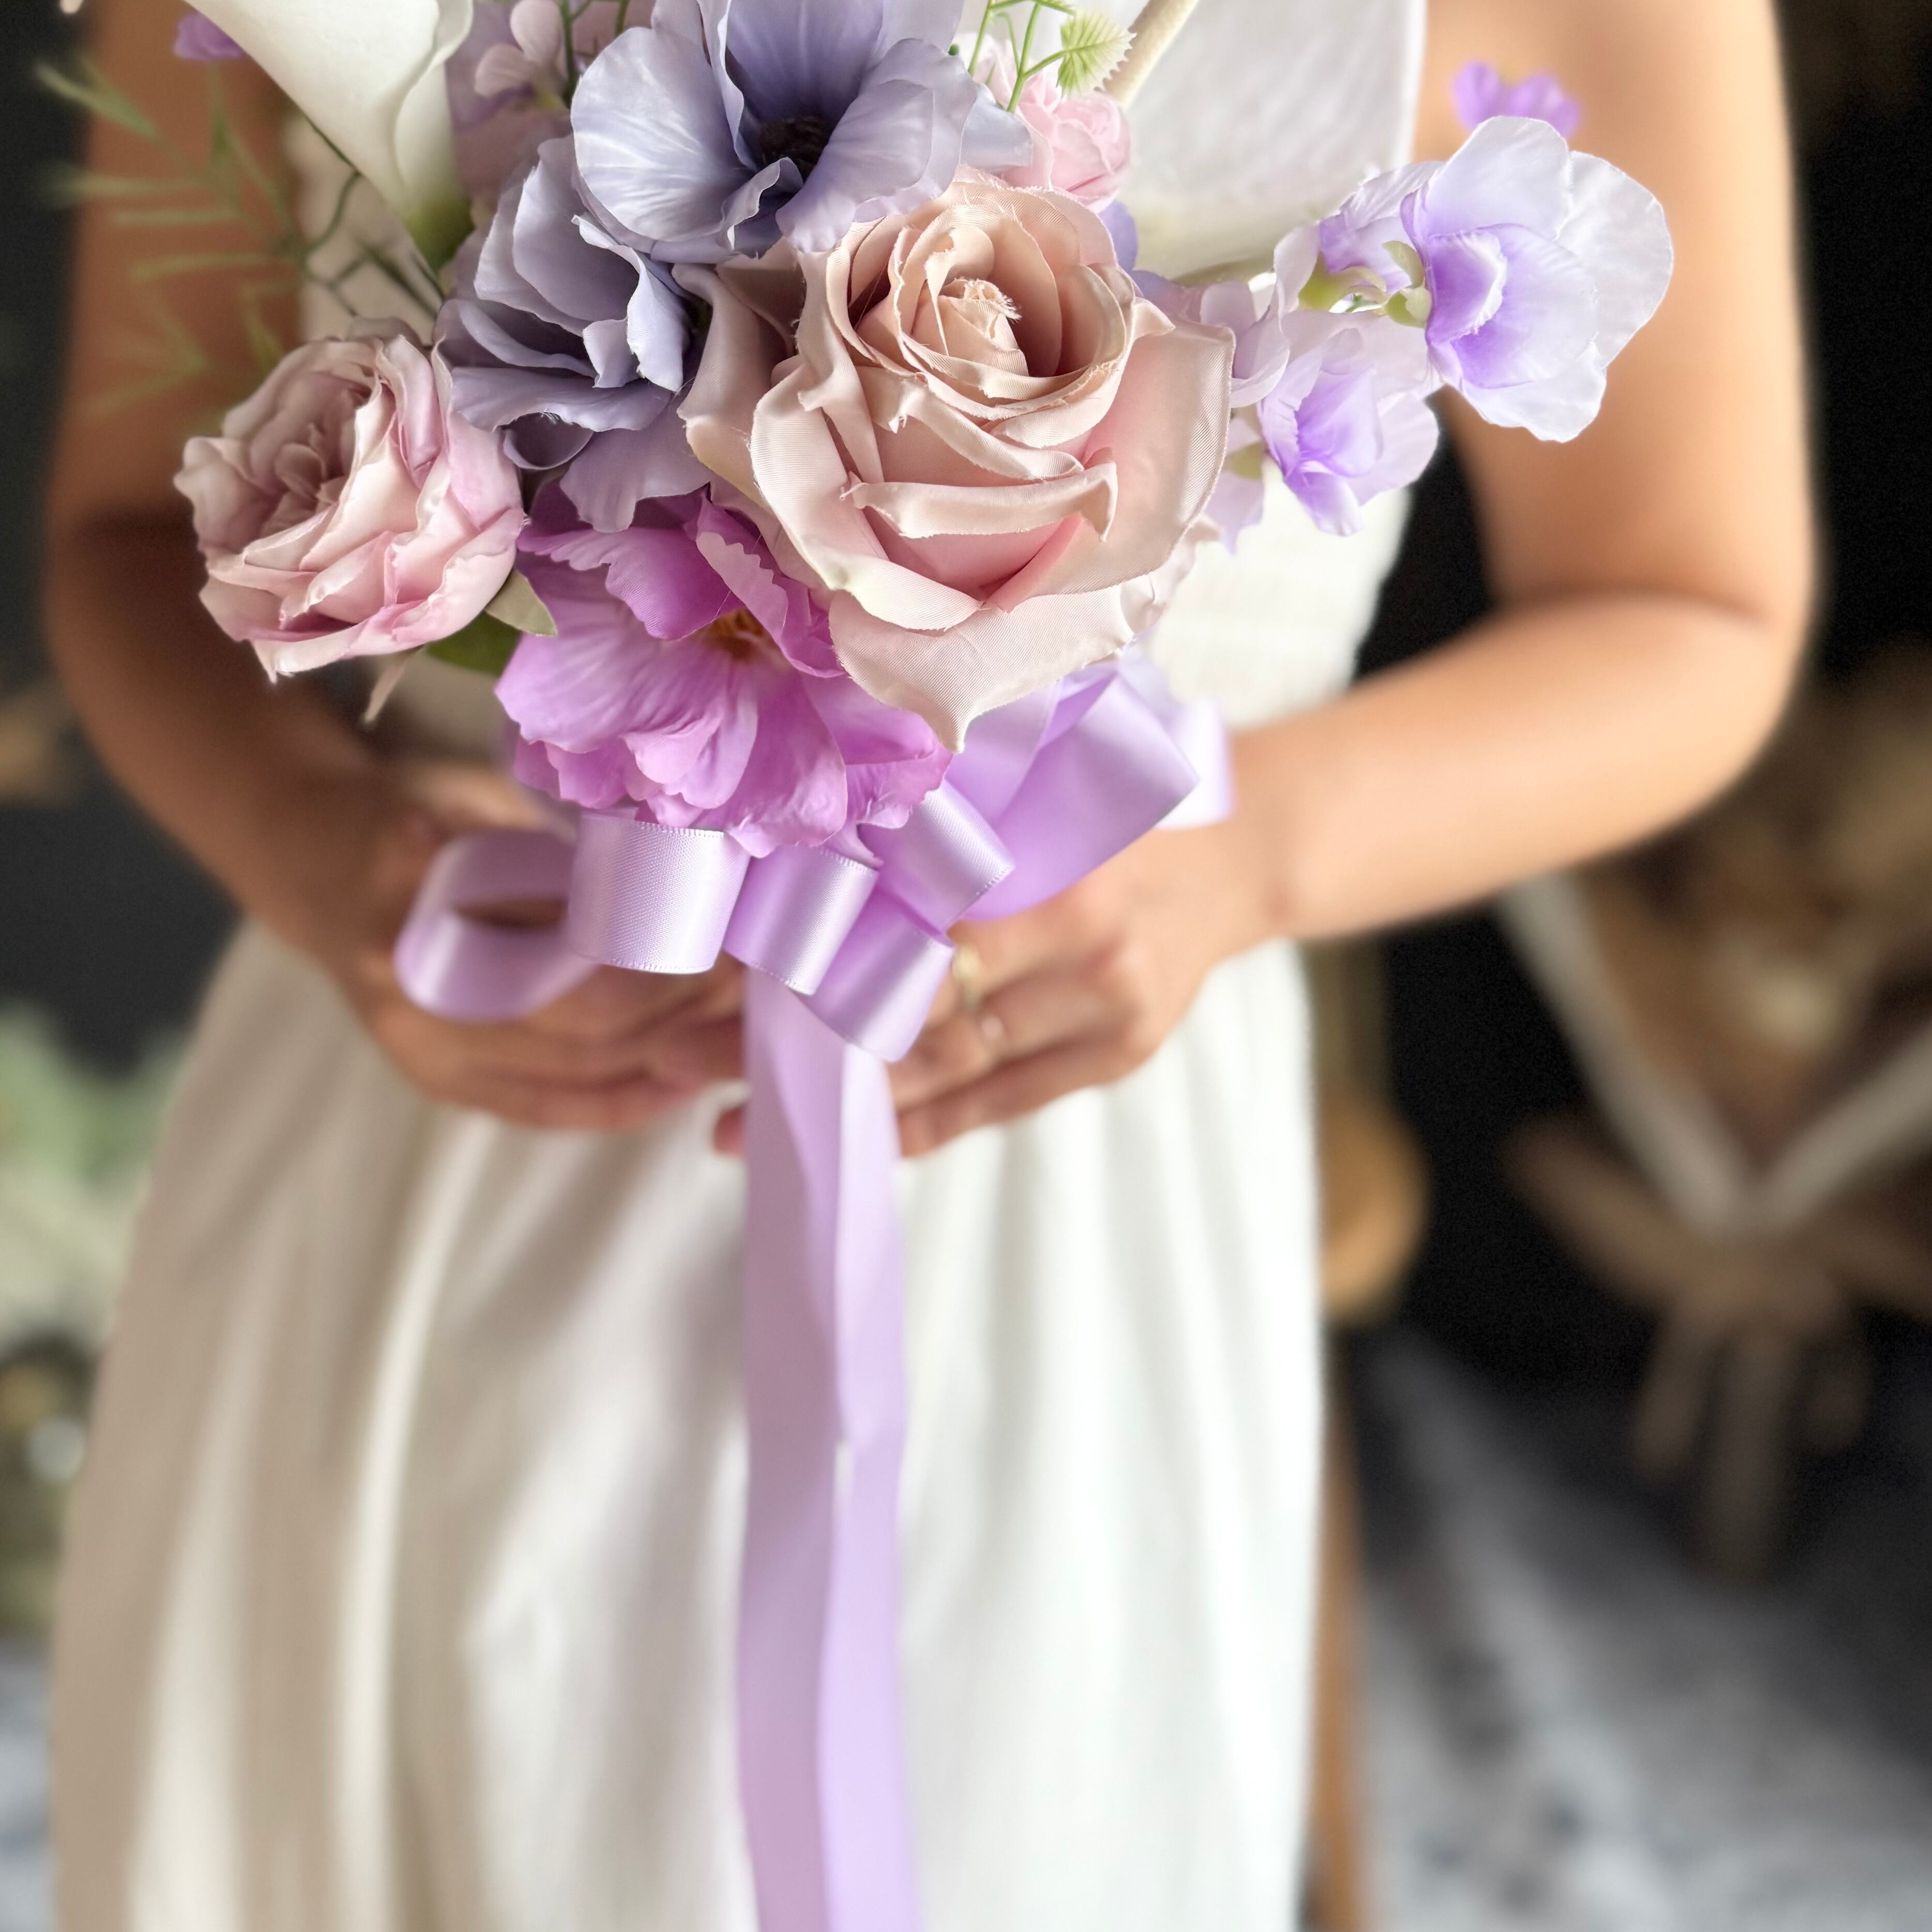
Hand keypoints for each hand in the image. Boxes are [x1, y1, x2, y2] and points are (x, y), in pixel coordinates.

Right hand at [273, 760, 742, 1133]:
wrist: (310, 863)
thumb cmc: (418, 810)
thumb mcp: (487, 801)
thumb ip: (562, 851)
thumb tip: (688, 884)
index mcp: (419, 868)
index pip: (569, 926)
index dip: (660, 937)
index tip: (729, 924)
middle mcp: (408, 967)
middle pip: (577, 1014)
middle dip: (677, 1003)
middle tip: (750, 980)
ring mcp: (414, 1036)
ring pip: (569, 1070)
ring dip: (663, 1055)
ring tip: (732, 1028)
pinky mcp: (430, 1078)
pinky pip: (538, 1107)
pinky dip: (615, 1102)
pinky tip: (675, 1084)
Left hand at [703, 816, 1255, 1159]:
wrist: (1236, 855)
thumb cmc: (1107, 806)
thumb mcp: (1037, 793)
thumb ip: (949, 833)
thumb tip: (804, 859)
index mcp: (1065, 881)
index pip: (917, 942)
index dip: (821, 967)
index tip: (724, 982)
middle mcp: (1089, 957)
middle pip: (924, 1019)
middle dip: (809, 1042)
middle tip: (695, 1057)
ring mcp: (1105, 1020)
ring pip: (952, 1074)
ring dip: (847, 1099)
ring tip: (741, 1116)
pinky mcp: (1112, 1061)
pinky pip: (995, 1106)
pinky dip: (918, 1125)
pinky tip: (848, 1137)